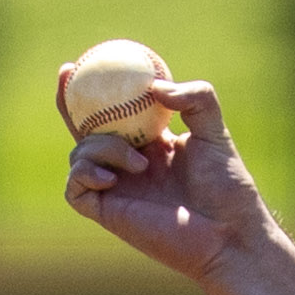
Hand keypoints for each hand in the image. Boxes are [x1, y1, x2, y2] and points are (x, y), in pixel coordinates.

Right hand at [60, 75, 272, 281]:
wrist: (228, 233)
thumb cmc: (227, 187)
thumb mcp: (215, 132)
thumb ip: (197, 99)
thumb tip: (156, 86)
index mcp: (150, 144)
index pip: (115, 111)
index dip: (98, 88)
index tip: (90, 60)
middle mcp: (128, 164)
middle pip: (84, 128)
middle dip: (67, 100)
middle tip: (67, 73)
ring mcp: (116, 188)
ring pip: (81, 154)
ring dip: (101, 146)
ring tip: (139, 163)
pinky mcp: (108, 213)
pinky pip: (75, 188)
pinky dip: (85, 173)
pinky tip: (111, 178)